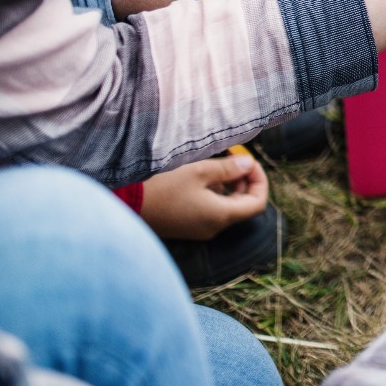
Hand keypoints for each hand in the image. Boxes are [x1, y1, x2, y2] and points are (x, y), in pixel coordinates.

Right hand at [140, 152, 268, 239]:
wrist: (125, 204)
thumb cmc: (163, 186)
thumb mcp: (199, 171)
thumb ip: (228, 168)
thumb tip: (249, 164)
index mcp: (221, 216)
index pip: (258, 203)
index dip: (259, 180)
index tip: (249, 161)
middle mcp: (213, 227)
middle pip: (244, 205)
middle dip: (244, 180)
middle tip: (233, 157)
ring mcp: (199, 229)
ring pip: (227, 206)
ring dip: (228, 184)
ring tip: (215, 163)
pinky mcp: (187, 225)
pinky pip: (211, 209)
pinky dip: (214, 192)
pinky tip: (200, 175)